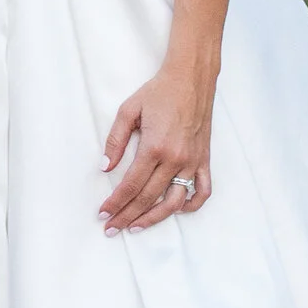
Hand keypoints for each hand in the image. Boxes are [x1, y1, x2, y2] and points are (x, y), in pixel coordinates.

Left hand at [101, 55, 214, 233]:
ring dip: (155, 218)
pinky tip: (176, 210)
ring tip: (136, 226)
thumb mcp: (128, 110)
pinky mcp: (204, 160)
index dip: (116, 203)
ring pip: (174, 202)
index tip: (103, 214)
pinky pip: (202, 191)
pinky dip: (191, 205)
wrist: (191, 79)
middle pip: (148, 198)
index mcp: (154, 147)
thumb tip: (106, 167)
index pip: (131, 185)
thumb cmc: (158, 92)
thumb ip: (115, 140)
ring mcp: (192, 162)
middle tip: (112, 228)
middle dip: (127, 216)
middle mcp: (175, 159)